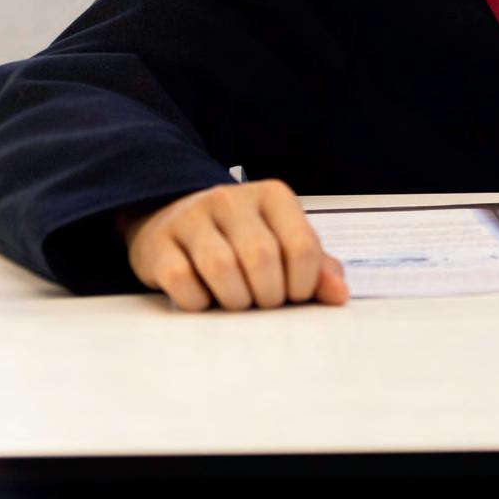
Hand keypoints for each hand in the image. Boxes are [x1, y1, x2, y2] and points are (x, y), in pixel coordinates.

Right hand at [118, 179, 348, 311]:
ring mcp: (192, 217)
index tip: (294, 295)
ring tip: (237, 302)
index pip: (302, 247)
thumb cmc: (238, 238)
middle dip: (268, 295)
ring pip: (221, 267)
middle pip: (262, 257)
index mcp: (271, 195)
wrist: (172, 217)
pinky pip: (181, 280)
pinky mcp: (159, 242)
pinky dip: (197, 301)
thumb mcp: (281, 242)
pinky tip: (203, 297)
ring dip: (235, 300)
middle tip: (264, 303)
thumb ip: (315, 266)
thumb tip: (340, 295)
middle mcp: (231, 198)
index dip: (304, 285)